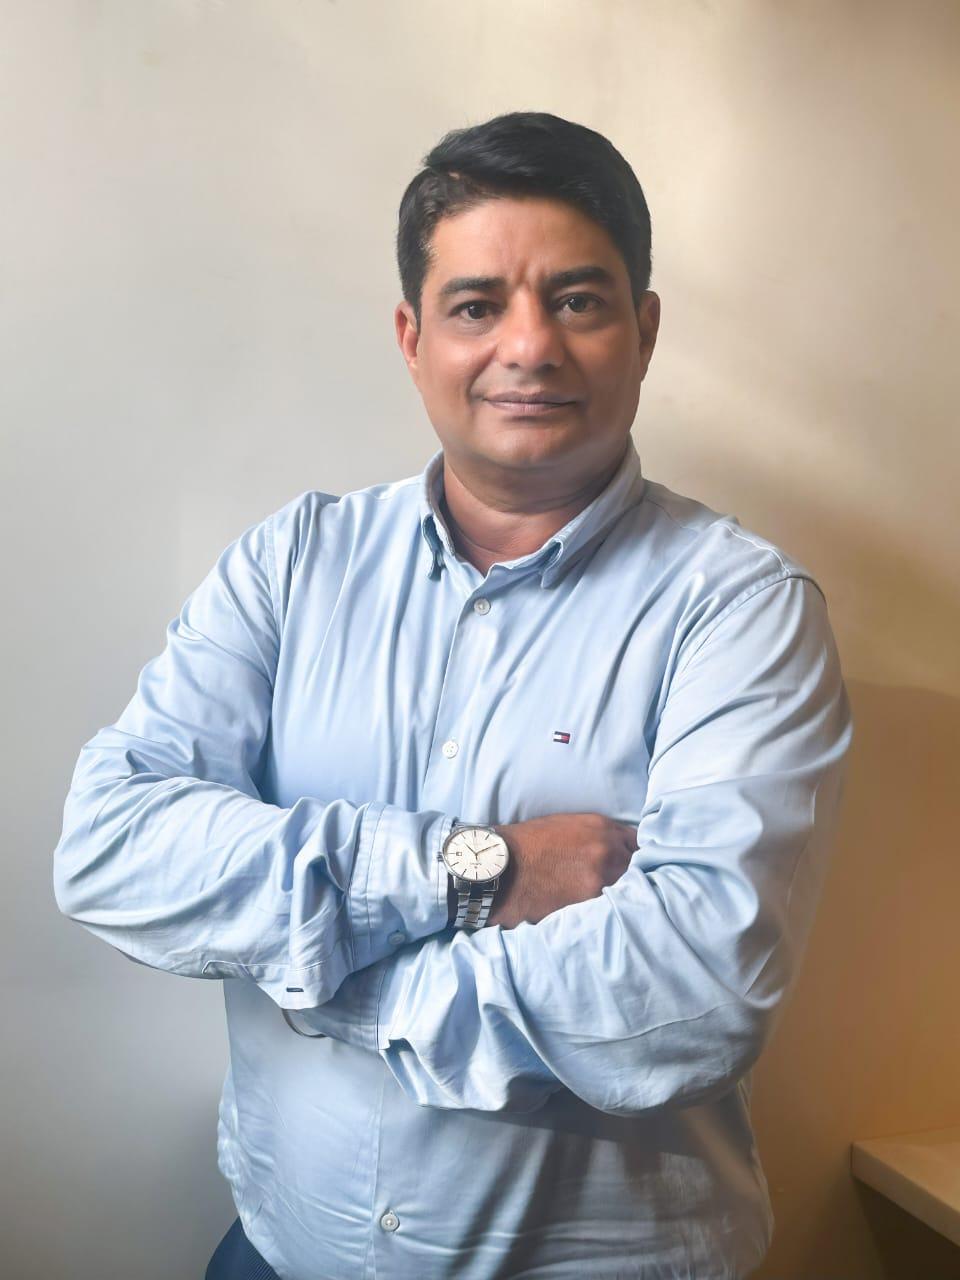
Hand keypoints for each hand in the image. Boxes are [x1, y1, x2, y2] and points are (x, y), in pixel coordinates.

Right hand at [483, 812, 637, 930]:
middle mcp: (607, 851)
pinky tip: (596, 908)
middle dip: (629, 874)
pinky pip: (610, 906)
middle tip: (620, 882)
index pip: (637, 842)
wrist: (501, 867)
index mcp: (601, 827)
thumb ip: (596, 835)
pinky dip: (606, 907)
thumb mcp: (565, 825)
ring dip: (620, 893)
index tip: (631, 862)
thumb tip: (616, 848)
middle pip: (636, 867)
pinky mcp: (590, 903)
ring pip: (626, 889)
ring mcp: (601, 879)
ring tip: (608, 898)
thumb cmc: (527, 844)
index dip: (633, 854)